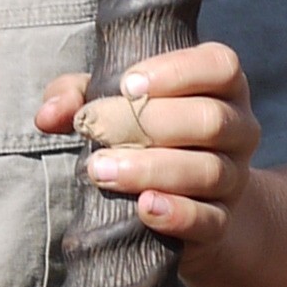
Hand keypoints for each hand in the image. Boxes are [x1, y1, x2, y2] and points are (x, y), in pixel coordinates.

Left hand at [34, 41, 260, 250]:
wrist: (188, 203)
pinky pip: (210, 219)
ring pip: (209, 170)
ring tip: (102, 172)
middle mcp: (238, 128)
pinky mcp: (221, 221)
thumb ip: (79, 96)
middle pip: (210, 120)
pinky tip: (144, 208)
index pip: (219, 65)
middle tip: (98, 135)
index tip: (127, 85)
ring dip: (151, 169)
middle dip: (150, 124)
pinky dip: (177, 214)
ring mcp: (234, 177)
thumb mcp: (112, 104)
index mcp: (221, 86)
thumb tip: (48, 115)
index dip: (176, 72)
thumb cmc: (143, 135)